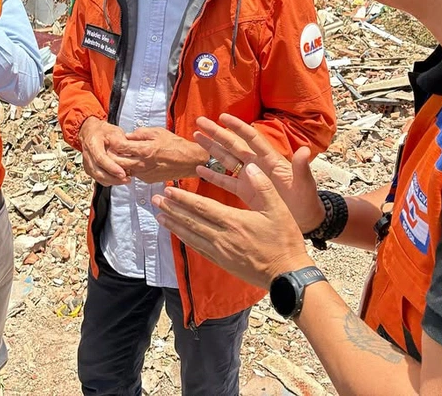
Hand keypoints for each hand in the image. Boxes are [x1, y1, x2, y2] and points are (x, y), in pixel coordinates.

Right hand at [78, 117, 131, 185]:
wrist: (91, 131)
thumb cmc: (103, 131)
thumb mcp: (114, 132)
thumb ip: (121, 142)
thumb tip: (129, 152)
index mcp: (93, 144)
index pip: (100, 159)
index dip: (111, 167)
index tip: (122, 173)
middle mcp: (87, 155)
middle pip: (98, 172)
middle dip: (113, 178)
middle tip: (127, 179)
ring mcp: (87, 163)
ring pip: (98, 177)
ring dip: (112, 181)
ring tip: (125, 180)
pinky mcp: (89, 169)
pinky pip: (98, 179)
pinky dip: (109, 181)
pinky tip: (119, 179)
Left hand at [109, 126, 206, 183]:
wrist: (189, 161)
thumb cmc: (176, 145)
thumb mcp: (158, 132)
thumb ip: (141, 133)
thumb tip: (127, 135)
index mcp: (145, 150)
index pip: (120, 147)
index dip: (113, 143)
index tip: (112, 139)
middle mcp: (143, 164)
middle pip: (118, 162)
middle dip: (112, 155)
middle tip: (112, 149)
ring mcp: (145, 174)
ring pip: (124, 170)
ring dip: (121, 163)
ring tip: (123, 155)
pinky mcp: (148, 180)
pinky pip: (134, 174)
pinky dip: (131, 168)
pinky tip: (135, 161)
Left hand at [152, 160, 311, 288]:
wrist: (287, 274)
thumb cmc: (284, 240)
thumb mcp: (279, 209)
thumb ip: (263, 186)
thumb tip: (250, 166)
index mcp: (234, 221)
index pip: (201, 207)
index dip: (183, 198)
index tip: (167, 191)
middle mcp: (222, 237)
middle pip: (191, 220)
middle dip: (171, 209)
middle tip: (154, 200)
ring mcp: (220, 251)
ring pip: (191, 235)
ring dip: (174, 225)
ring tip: (159, 216)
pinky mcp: (222, 262)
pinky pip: (198, 248)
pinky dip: (185, 240)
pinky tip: (178, 235)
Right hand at [193, 113, 325, 232]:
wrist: (304, 221)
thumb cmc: (306, 201)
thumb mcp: (304, 184)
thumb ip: (301, 168)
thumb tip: (305, 150)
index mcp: (270, 160)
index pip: (252, 139)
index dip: (238, 127)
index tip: (223, 116)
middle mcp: (257, 165)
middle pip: (233, 145)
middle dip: (217, 133)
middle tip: (200, 120)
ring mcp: (249, 178)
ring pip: (226, 159)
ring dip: (211, 148)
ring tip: (196, 136)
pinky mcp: (244, 192)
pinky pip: (225, 181)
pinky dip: (213, 175)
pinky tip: (199, 168)